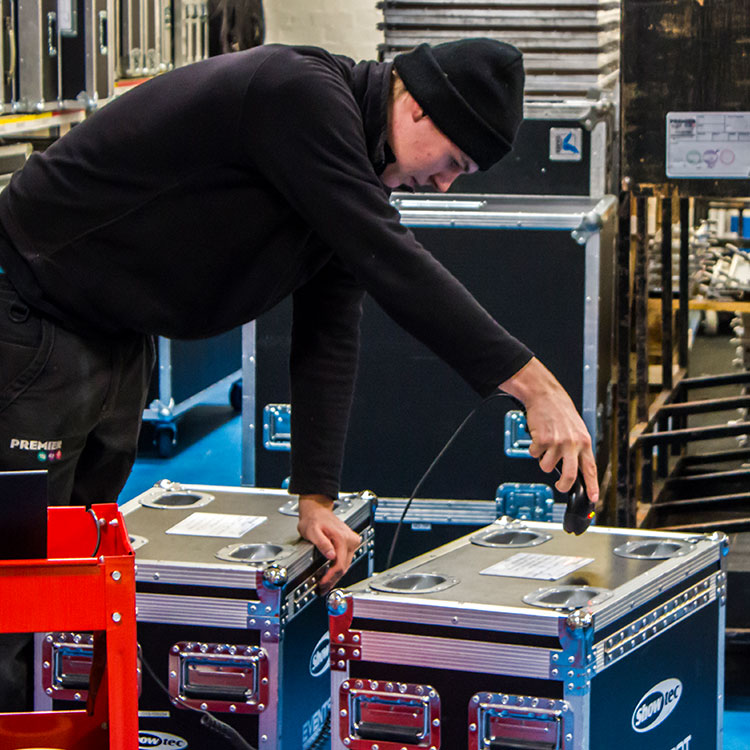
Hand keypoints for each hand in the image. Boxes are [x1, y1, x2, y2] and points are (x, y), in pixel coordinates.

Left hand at [297, 494, 361, 593]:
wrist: (317, 510)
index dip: (330, 578)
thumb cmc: (314, 519)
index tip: (322, 584)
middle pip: (343, 567)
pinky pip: (345, 560)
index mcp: (343, 538)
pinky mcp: (351, 543)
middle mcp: (351, 540)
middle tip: (321, 589)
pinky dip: (337, 569)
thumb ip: (322, 543)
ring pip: (345, 565)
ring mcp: (352, 542)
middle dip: (332, 580)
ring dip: (335, 576)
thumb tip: (331, 556)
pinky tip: (330, 574)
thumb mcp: (312, 531)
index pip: (339, 564)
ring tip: (324, 585)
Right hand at [500, 358, 598, 504]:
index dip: (592, 486)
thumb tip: (576, 470)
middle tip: (559, 485)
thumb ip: (578, 449)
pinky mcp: (542, 440)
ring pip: (547, 466)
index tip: (593, 498)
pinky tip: (537, 437)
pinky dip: (533, 449)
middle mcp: (572, 443)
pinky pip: (534, 455)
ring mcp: (557, 442)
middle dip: (563, 485)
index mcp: (584, 442)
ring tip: (545, 446)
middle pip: (570, 475)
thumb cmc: (560, 412)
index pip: (590, 469)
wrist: (546, 395)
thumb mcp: (577, 430)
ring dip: (543, 460)